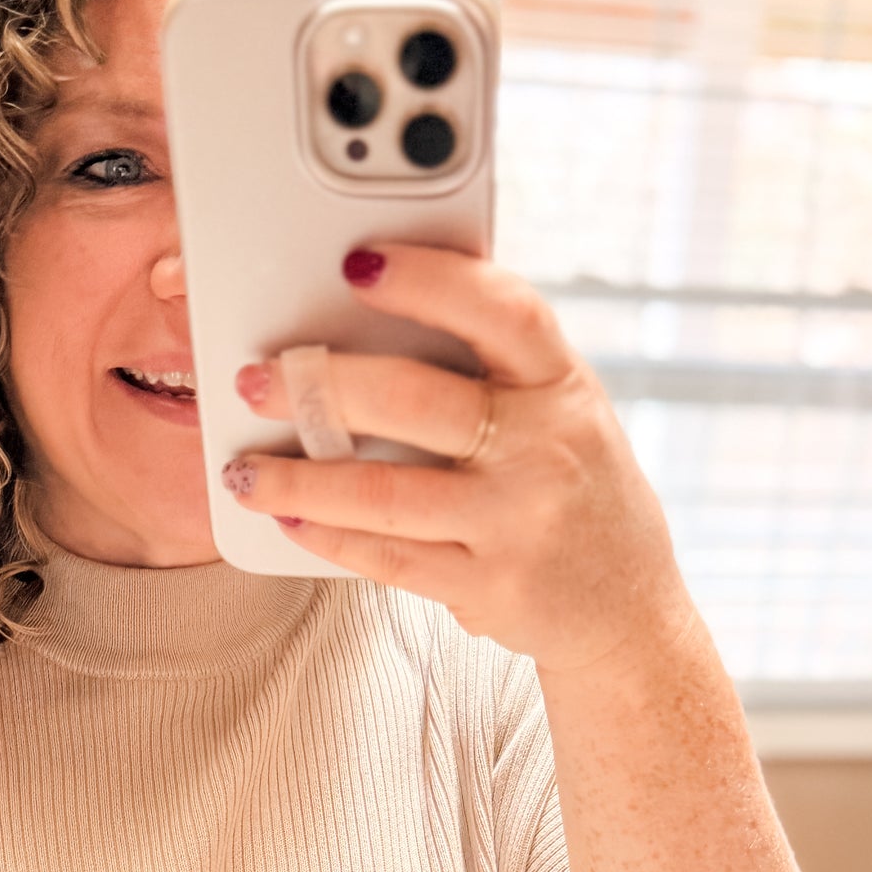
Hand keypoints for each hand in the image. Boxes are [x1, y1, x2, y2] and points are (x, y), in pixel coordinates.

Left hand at [220, 243, 694, 678]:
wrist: (626, 611)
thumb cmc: (575, 490)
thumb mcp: (563, 412)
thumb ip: (494, 369)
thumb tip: (377, 314)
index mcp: (564, 384)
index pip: (501, 311)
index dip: (429, 279)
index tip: (358, 261)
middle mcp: (544, 448)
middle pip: (416, 401)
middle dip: (321, 387)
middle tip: (257, 380)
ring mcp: (516, 523)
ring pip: (384, 493)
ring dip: (298, 481)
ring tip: (244, 471)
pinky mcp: (486, 587)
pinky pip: (387, 557)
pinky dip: (328, 537)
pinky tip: (289, 518)